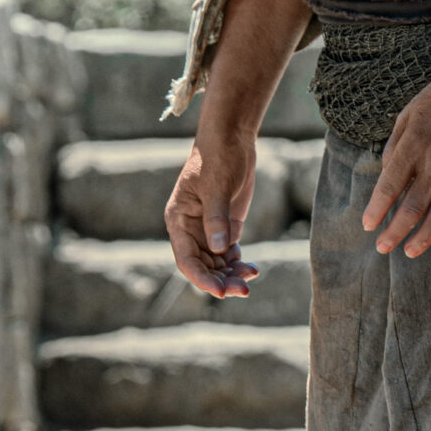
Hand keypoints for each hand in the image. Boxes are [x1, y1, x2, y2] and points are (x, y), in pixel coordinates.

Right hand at [166, 132, 263, 298]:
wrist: (232, 138)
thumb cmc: (218, 158)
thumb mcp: (217, 187)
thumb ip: (217, 219)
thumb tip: (220, 249)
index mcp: (178, 220)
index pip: (186, 259)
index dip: (202, 278)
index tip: (220, 292)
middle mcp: (190, 229)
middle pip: (203, 266)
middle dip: (221, 280)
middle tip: (244, 289)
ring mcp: (207, 229)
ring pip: (216, 263)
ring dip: (231, 274)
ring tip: (251, 276)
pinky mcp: (224, 226)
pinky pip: (228, 253)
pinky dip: (238, 263)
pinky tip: (252, 267)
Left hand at [362, 50, 430, 259]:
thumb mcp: (410, 111)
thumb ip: (395, 145)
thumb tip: (385, 177)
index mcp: (414, 142)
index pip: (389, 186)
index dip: (376, 210)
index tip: (367, 226)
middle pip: (412, 207)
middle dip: (394, 232)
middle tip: (382, 248)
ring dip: (423, 238)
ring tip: (409, 251)